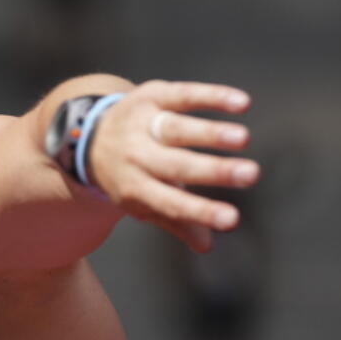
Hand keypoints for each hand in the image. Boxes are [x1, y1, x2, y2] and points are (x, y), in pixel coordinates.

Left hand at [89, 80, 258, 251]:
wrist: (89, 134)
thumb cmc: (127, 174)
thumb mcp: (142, 202)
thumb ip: (175, 220)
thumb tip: (207, 245)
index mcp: (133, 186)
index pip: (169, 203)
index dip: (199, 212)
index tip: (232, 220)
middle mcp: (135, 155)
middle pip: (176, 164)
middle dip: (214, 170)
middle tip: (250, 174)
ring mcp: (141, 123)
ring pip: (176, 128)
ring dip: (210, 132)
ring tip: (243, 139)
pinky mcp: (150, 96)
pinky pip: (182, 94)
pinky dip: (212, 96)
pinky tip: (241, 102)